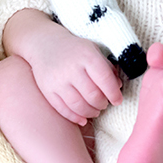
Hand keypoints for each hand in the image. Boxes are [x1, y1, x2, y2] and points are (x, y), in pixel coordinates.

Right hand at [3, 9, 122, 125]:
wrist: (45, 44)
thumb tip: (118, 87)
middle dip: (102, 104)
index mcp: (87, 56)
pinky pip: (63, 109)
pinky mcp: (47, 90)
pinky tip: (83, 118)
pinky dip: (75, 117)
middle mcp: (72, 68)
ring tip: (95, 110)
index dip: (114, 93)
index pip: (105, 79)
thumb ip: (107, 68)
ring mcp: (58, 80)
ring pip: (78, 105)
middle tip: (105, 104)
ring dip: (90, 112)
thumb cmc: (75, 49)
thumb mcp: (93, 51)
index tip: (118, 100)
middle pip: (92, 95)